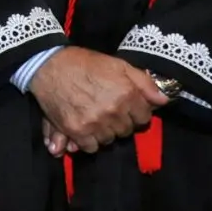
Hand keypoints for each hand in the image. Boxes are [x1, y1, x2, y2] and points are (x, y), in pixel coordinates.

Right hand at [28, 47, 167, 153]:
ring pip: (110, 140)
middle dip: (120, 122)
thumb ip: (144, 82)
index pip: (144, 118)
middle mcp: (113, 111)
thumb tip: (164, 100)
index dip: (135, 112)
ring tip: (94, 118)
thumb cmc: (84, 63)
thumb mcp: (118, 65)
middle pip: (127, 131)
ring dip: (104, 132)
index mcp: (127, 94)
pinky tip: (84, 128)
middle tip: (106, 110)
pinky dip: (89, 141)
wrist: (47, 64)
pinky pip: (91, 147)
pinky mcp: (76, 130)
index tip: (125, 106)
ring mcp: (95, 123)